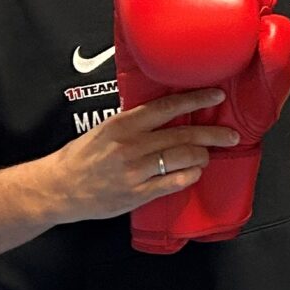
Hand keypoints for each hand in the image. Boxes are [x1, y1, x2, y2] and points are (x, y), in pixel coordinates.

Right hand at [40, 89, 236, 223]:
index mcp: (122, 124)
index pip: (167, 107)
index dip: (196, 100)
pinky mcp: (139, 193)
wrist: (58, 189)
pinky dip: (190, 176)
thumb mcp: (104, 130)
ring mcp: (136, 171)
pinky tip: (193, 172)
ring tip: (206, 155)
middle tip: (230, 134)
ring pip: (184, 158)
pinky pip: (175, 182)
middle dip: (213, 134)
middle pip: (183, 135)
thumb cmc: (80, 158)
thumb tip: (164, 111)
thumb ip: (133, 122)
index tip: (216, 96)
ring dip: (202, 156)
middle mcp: (131, 145)